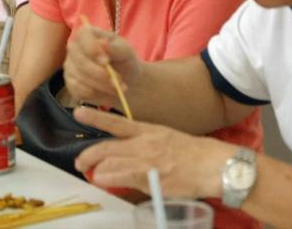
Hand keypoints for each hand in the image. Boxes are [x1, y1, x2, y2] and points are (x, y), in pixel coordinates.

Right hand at [64, 25, 140, 106]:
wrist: (126, 81)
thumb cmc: (124, 61)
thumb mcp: (125, 52)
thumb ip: (114, 48)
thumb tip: (102, 43)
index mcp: (87, 34)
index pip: (82, 36)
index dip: (92, 49)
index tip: (106, 61)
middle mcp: (75, 48)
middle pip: (80, 60)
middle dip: (100, 73)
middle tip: (117, 82)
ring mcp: (70, 66)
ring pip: (80, 76)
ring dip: (100, 85)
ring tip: (117, 88)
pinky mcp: (70, 83)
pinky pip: (75, 89)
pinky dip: (91, 93)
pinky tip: (104, 93)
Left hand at [73, 108, 234, 199]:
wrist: (212, 165)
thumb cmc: (192, 153)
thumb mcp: (166, 138)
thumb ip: (144, 144)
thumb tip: (126, 154)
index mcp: (148, 130)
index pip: (116, 122)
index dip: (95, 117)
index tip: (78, 111)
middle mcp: (144, 143)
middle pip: (106, 147)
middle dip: (88, 155)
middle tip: (79, 161)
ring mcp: (145, 161)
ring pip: (110, 164)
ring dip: (97, 170)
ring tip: (92, 174)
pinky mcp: (150, 178)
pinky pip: (122, 178)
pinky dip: (109, 180)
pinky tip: (103, 181)